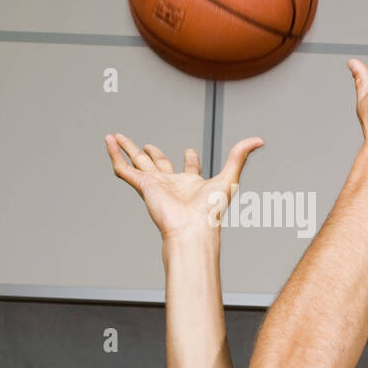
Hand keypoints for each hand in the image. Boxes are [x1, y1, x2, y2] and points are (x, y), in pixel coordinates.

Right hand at [105, 133, 263, 240]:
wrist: (192, 230)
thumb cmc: (210, 212)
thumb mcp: (229, 177)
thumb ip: (240, 156)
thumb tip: (259, 139)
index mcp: (191, 183)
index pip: (189, 168)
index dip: (190, 158)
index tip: (190, 151)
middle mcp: (172, 184)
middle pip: (158, 163)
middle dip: (151, 153)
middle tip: (145, 145)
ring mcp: (155, 185)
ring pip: (136, 163)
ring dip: (125, 149)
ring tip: (116, 137)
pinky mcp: (143, 187)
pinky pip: (124, 169)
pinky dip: (114, 155)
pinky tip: (108, 143)